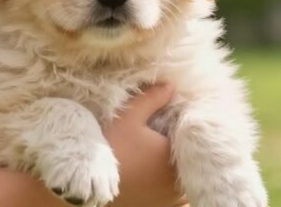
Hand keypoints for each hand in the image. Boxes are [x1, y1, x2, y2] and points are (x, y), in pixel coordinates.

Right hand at [103, 84, 187, 206]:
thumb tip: (171, 85)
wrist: (86, 183)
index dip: (186, 131)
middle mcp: (177, 184)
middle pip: (192, 163)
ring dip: (179, 169)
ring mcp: (169, 200)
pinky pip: (176, 195)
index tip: (175, 122)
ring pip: (185, 180)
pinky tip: (156, 173)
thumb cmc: (110, 147)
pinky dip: (171, 184)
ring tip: (161, 154)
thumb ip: (152, 99)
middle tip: (169, 136)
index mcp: (175, 160)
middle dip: (185, 150)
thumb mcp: (129, 116)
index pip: (194, 143)